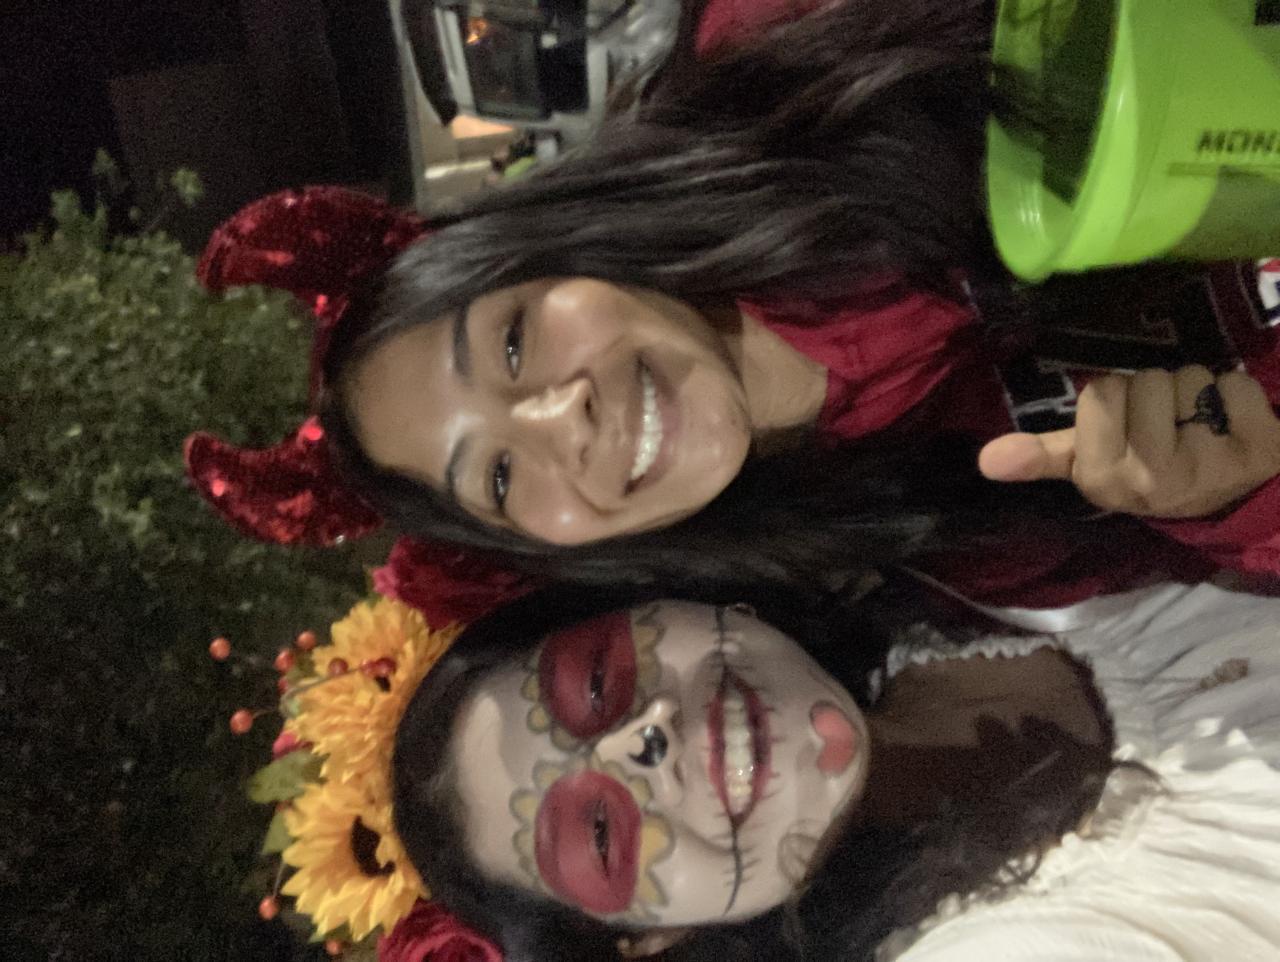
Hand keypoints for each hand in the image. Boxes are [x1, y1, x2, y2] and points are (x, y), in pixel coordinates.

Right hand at [978, 366, 1279, 518]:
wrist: (1231, 504)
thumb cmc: (1150, 471)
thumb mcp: (1092, 466)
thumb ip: (1041, 456)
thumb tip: (984, 460)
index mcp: (1103, 476)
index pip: (1101, 391)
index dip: (1116, 399)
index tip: (1126, 427)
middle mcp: (1150, 476)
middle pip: (1147, 379)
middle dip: (1157, 394)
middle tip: (1167, 426)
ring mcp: (1208, 465)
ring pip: (1192, 378)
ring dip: (1198, 393)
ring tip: (1200, 426)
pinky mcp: (1258, 450)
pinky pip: (1237, 384)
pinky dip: (1240, 396)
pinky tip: (1234, 426)